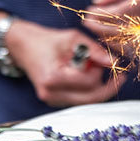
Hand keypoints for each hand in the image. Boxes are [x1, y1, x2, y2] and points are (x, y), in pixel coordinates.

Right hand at [0, 12, 125, 106]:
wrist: (23, 47)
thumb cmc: (46, 41)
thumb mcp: (72, 38)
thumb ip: (94, 51)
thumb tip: (114, 62)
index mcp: (53, 78)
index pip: (89, 82)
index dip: (100, 71)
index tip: (104, 60)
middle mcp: (51, 94)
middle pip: (91, 98)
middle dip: (105, 85)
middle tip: (116, 74)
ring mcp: (52, 101)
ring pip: (87, 101)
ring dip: (95, 87)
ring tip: (93, 69)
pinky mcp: (54, 102)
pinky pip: (79, 100)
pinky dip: (87, 89)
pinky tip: (86, 76)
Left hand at [84, 0, 139, 42]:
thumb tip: (97, 0)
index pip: (117, 13)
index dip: (99, 15)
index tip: (88, 11)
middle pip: (118, 31)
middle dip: (99, 27)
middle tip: (87, 20)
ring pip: (125, 43)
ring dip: (107, 37)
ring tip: (98, 26)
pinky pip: (135, 48)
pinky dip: (121, 43)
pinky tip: (113, 34)